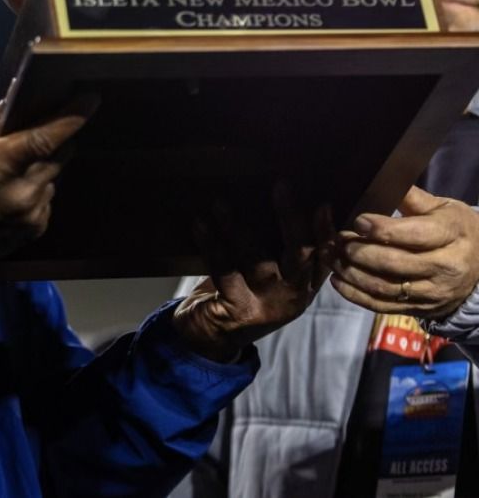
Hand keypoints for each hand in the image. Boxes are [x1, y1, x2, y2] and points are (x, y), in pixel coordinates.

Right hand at [0, 99, 89, 258]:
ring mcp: (30, 215)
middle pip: (59, 154)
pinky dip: (35, 191)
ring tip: (7, 174)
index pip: (47, 137)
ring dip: (39, 169)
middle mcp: (23, 193)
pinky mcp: (33, 230)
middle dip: (49, 143)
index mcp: (1, 165)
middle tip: (23, 142)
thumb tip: (21, 93)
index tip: (90, 100)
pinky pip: (47, 200)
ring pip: (53, 177)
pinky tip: (9, 194)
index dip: (72, 117)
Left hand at [172, 187, 332, 361]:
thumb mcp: (267, 279)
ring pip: (256, 260)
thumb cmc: (239, 296)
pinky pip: (224, 270)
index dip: (326, 231)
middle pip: (299, 255)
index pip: (323, 256)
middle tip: (281, 186)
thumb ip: (278, 251)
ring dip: (236, 228)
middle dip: (291, 219)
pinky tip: (200, 224)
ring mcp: (266, 305)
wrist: (209, 341)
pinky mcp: (237, 310)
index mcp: (304, 287)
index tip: (323, 203)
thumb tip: (279, 200)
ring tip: (220, 202)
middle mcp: (291, 297)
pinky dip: (211, 244)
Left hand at [326, 185, 478, 319]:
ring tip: (332, 257)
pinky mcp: (420, 308)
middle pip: (394, 263)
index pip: (414, 235)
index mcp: (451, 235)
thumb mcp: (443, 208)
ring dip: (351, 273)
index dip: (382, 230)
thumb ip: (412, 197)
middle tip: (337, 240)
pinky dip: (355, 294)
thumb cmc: (456, 230)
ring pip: (384, 287)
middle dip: (359, 252)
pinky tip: (338, 280)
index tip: (358, 222)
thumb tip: (380, 180)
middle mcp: (444, 267)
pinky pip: (382, 306)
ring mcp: (432, 292)